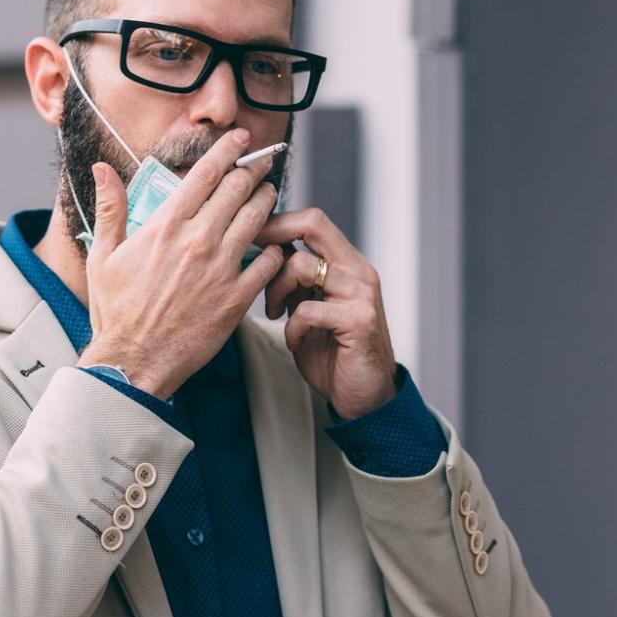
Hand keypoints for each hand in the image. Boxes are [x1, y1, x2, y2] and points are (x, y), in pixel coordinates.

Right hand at [77, 129, 284, 398]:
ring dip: (267, 200)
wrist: (133, 361)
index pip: (206, 173)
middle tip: (263, 161)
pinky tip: (273, 243)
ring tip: (270, 192)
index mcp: (166, 225)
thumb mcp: (103, 255)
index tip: (240, 138)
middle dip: (254, 169)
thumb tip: (103, 169)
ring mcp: (221, 269)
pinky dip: (273, 249)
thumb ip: (109, 208)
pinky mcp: (237, 298)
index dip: (228, 149)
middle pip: (238, 189)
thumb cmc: (115, 311)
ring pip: (258, 219)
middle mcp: (197, 241)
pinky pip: (267, 263)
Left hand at [257, 208, 397, 419]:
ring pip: (303, 267)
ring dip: (276, 289)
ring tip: (274, 313)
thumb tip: (265, 252)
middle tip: (253, 256)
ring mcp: (362, 294)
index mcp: (348, 264)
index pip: (314, 220)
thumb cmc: (334, 353)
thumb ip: (296, 281)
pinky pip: (308, 310)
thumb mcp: (310, 308)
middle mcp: (359, 271)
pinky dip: (292, 327)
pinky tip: (295, 341)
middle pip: (314, 224)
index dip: (278, 221)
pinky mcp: (359, 321)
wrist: (365, 396)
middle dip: (274, 235)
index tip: (251, 236)